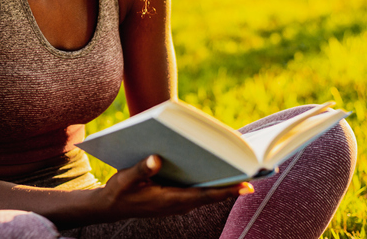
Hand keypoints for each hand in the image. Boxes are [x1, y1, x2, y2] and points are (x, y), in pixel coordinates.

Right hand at [94, 155, 253, 221]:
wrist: (110, 207)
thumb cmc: (119, 192)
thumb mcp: (125, 179)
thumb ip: (140, 169)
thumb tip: (156, 158)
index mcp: (169, 200)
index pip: (204, 195)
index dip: (226, 190)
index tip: (246, 185)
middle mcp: (178, 203)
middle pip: (211, 195)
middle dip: (233, 185)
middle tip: (257, 174)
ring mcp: (177, 203)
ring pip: (207, 194)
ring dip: (225, 185)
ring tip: (245, 172)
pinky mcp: (175, 199)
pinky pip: (199, 193)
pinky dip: (212, 185)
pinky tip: (220, 172)